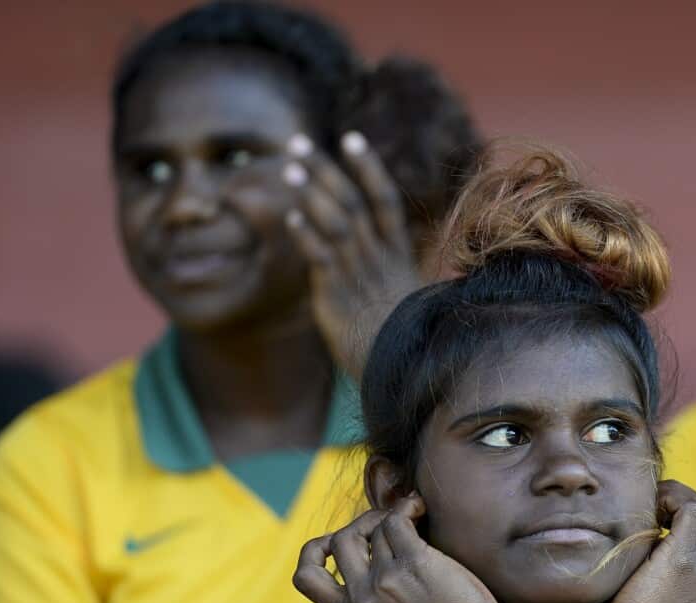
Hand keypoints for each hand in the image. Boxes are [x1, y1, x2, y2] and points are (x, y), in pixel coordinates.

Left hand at [284, 131, 421, 378]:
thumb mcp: (406, 299)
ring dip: (312, 193)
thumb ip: (391, 272)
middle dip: (325, 169)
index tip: (350, 137)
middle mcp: (380, 259)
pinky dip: (306, 235)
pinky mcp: (340, 298)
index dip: (368, 167)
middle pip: (353, 201)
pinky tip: (289, 217)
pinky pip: (323, 259)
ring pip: (338, 222)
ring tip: (289, 168)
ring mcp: (360, 276)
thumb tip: (380, 254)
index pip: (385, 200)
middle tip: (298, 141)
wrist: (405, 373)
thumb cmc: (405, 341)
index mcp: (398, 255)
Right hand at [293, 497, 506, 602]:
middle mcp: (362, 598)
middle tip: (386, 524)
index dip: (313, 551)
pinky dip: (408, 506)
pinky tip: (420, 509)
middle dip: (361, 524)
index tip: (334, 542)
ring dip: (394, 515)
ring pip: (378, 528)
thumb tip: (372, 561)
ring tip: (414, 515)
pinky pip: (398, 519)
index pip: (305, 578)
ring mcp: (386, 579)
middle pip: (341, 540)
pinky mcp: (414, 562)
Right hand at [601, 481, 695, 602]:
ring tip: (666, 528)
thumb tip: (660, 515)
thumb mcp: (632, 565)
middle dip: (685, 501)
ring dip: (693, 524)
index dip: (672, 494)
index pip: (692, 504)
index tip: (652, 500)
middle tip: (662, 504)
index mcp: (684, 556)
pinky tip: (676, 557)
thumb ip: (653, 535)